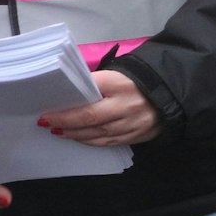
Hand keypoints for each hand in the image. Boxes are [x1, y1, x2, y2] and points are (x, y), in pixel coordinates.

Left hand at [38, 71, 160, 145]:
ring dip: (75, 134)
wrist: (169, 93)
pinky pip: (109, 142)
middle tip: (47, 124)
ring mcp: (131, 124)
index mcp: (117, 84)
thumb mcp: (116, 74)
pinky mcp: (136, 136)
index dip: (66, 107)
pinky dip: (91, 141)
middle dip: (66, 122)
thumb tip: (69, 93)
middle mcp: (125, 106)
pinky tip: (78, 138)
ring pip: (98, 134)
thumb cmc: (135, 80)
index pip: (87, 94)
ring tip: (58, 131)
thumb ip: (94, 83)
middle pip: (90, 118)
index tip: (46, 113)